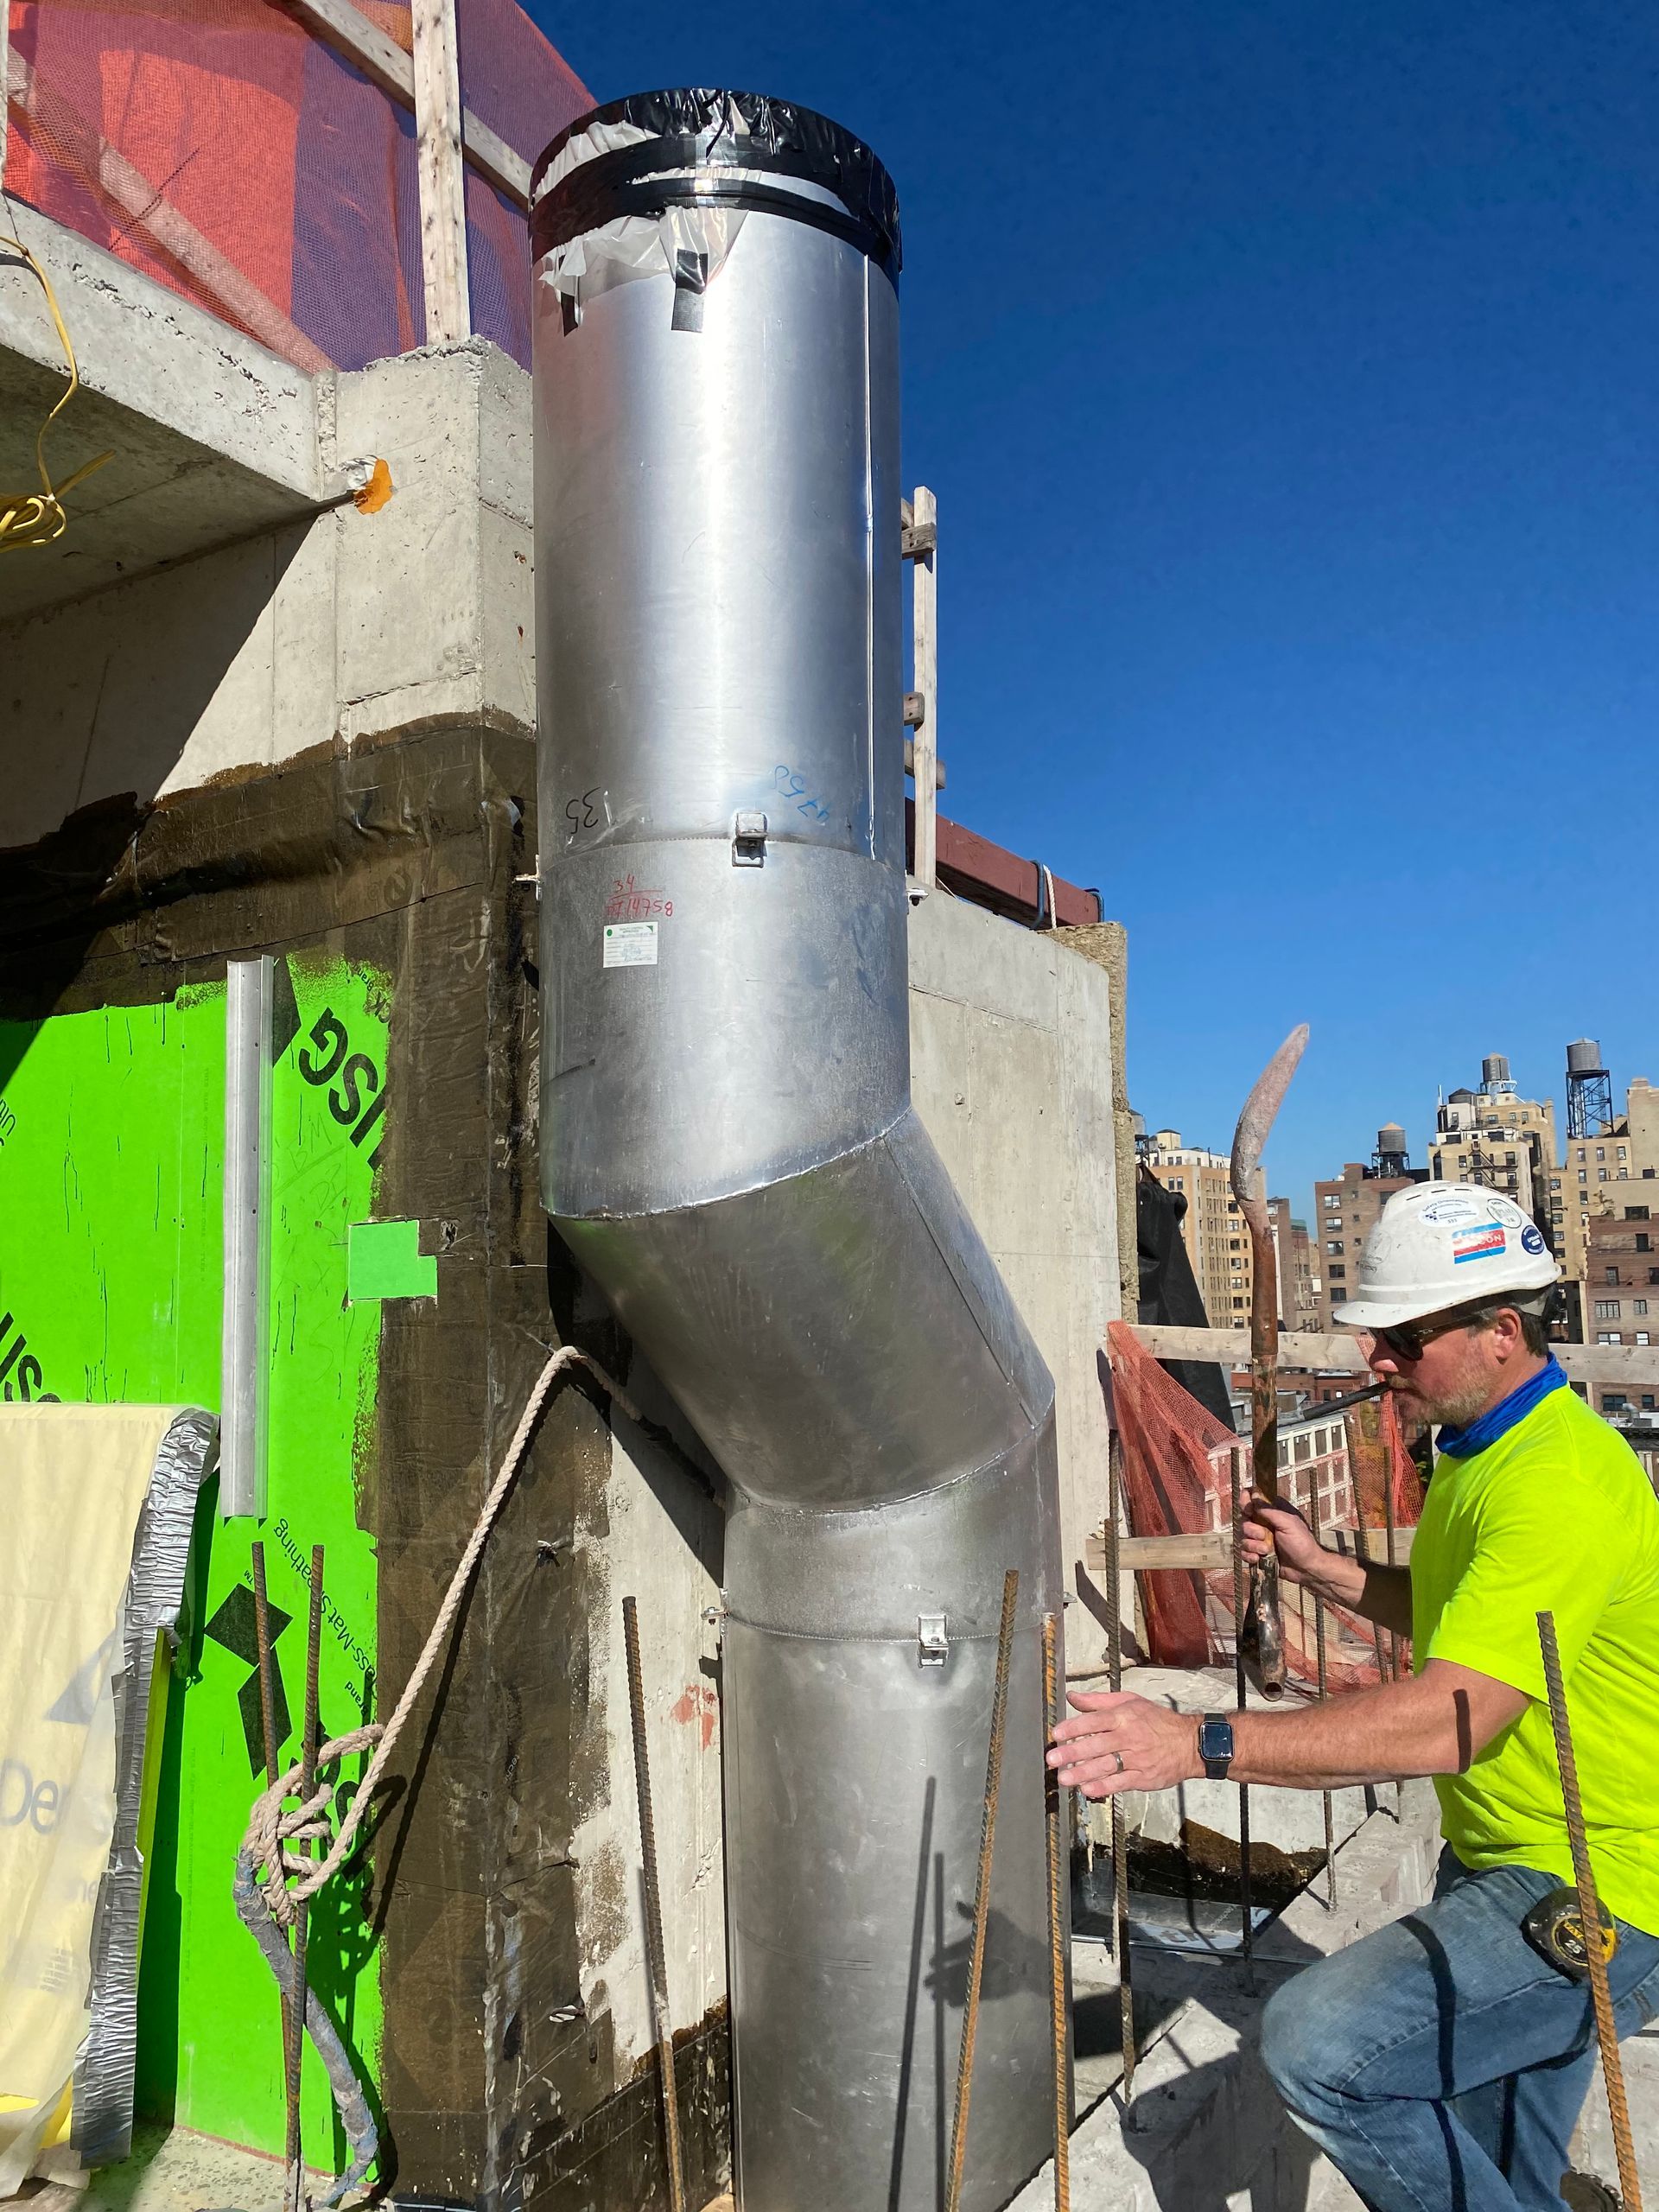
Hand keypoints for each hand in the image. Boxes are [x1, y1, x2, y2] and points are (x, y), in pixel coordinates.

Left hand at [1046, 1690, 1201, 1798]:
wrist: (1188, 1743)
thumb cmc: (1157, 1720)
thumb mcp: (1130, 1701)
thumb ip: (1098, 1700)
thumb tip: (1071, 1696)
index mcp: (1124, 1716)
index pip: (1095, 1720)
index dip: (1075, 1727)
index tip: (1057, 1734)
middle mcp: (1129, 1737)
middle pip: (1097, 1745)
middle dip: (1073, 1753)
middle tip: (1052, 1760)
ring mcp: (1136, 1759)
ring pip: (1106, 1766)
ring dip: (1082, 1773)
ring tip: (1064, 1779)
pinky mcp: (1143, 1777)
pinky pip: (1120, 1783)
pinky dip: (1103, 1787)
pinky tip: (1087, 1790)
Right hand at [1239, 1491, 1326, 1586]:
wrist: (1306, 1569)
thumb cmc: (1302, 1543)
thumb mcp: (1288, 1523)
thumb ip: (1269, 1510)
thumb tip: (1253, 1495)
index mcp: (1272, 1513)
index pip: (1253, 1501)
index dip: (1246, 1502)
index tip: (1248, 1509)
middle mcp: (1264, 1524)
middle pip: (1244, 1520)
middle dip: (1252, 1530)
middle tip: (1263, 1535)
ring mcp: (1260, 1539)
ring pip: (1243, 1537)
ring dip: (1253, 1545)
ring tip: (1266, 1551)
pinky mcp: (1257, 1553)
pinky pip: (1243, 1552)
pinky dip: (1249, 1556)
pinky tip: (1258, 1559)